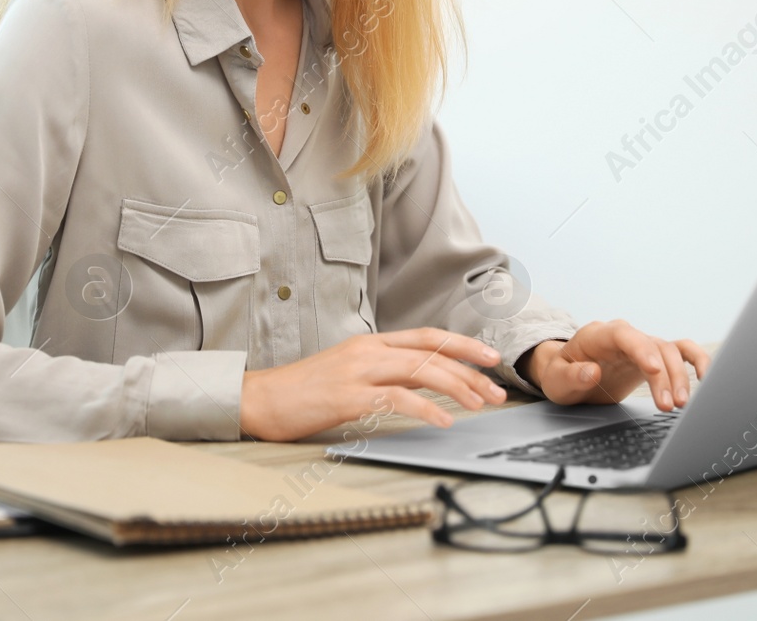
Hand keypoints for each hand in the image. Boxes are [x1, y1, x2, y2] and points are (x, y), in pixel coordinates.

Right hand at [240, 328, 508, 440]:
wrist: (260, 399)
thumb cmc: (302, 392)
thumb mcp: (348, 373)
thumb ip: (383, 373)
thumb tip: (421, 383)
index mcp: (369, 343)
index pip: (426, 336)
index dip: (462, 344)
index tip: (490, 357)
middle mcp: (367, 351)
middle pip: (431, 352)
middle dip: (470, 370)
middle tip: (496, 390)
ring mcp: (357, 371)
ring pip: (420, 370)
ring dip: (457, 387)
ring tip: (479, 404)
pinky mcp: (348, 396)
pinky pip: (396, 399)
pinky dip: (425, 409)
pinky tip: (443, 421)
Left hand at [516, 319, 709, 411]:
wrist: (569, 374)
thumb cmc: (562, 374)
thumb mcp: (556, 380)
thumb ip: (572, 376)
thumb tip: (593, 372)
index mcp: (598, 335)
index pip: (623, 335)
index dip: (640, 349)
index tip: (653, 370)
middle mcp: (624, 336)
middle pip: (652, 346)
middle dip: (664, 376)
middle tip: (668, 406)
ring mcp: (641, 345)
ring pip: (670, 351)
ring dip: (680, 376)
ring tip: (681, 404)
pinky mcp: (654, 357)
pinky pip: (681, 352)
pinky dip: (696, 360)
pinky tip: (706, 378)